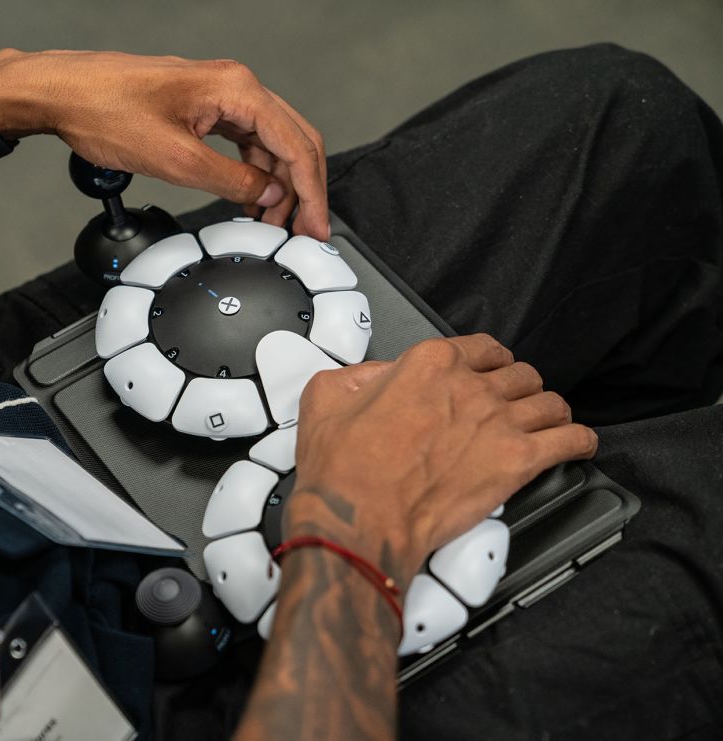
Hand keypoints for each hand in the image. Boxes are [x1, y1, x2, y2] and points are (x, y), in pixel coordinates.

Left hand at [0, 49, 329, 239]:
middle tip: (304, 230)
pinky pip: (244, 141)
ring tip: (274, 224)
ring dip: (277, 185)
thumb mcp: (176, 160)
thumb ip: (231, 180)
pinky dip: (253, 173)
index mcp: (236, 90)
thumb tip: (267, 194)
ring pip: (270, 143)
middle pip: (293, 140)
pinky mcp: (203, 107)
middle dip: (303, 189)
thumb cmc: (105, 111)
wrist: (64, 92)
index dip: (311, 192)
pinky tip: (250, 200)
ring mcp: (220, 95)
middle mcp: (235, 86)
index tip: (316, 225)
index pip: (296, 144)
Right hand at [288, 334, 597, 584]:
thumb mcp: (325, 398)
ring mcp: (499, 423)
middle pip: (519, 374)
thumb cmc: (343, 470)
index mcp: (429, 363)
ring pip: (549, 403)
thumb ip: (357, 376)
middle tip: (512, 402)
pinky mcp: (517, 462)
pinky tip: (577, 445)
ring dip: (549, 411)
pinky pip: (571, 440)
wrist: (359, 519)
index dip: (488, 361)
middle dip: (518, 387)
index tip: (488, 372)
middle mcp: (470, 386)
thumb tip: (376, 377)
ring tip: (547, 422)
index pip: (481, 347)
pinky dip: (579, 441)